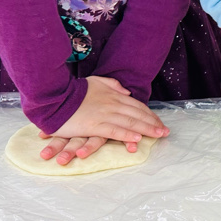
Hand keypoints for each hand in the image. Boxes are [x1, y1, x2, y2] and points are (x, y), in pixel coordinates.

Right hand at [39, 76, 169, 164]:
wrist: (55, 95)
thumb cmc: (74, 91)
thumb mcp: (96, 81)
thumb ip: (112, 85)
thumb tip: (126, 92)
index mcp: (113, 95)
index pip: (137, 105)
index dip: (149, 114)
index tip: (159, 121)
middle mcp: (112, 104)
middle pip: (138, 114)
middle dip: (153, 123)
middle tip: (165, 131)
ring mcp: (104, 114)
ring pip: (130, 122)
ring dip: (147, 130)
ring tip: (158, 135)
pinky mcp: (94, 125)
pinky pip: (114, 131)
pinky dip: (127, 135)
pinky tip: (137, 139)